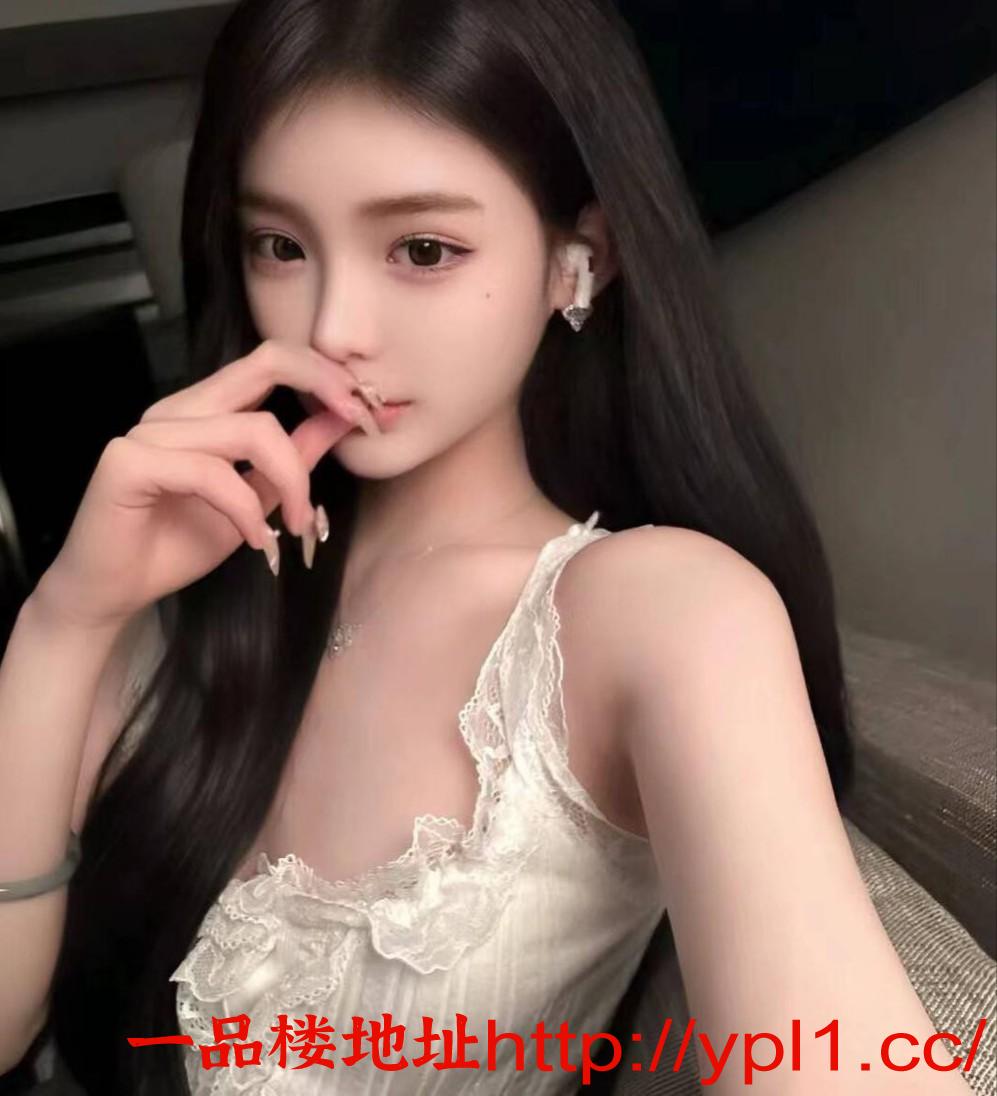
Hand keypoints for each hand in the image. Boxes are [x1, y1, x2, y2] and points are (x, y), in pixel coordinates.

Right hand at [32, 339, 379, 630]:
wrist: (112, 592)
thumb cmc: (176, 545)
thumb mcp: (256, 499)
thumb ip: (294, 457)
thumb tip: (343, 420)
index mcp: (207, 409)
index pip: (272, 361)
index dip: (325, 376)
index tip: (368, 413)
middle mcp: (178, 409)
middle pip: (264, 364)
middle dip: (325, 389)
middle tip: (362, 425)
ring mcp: (149, 431)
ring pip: (250, 429)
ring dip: (291, 481)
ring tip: (295, 526)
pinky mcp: (128, 462)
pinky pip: (211, 472)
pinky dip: (245, 510)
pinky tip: (256, 541)